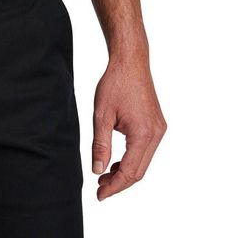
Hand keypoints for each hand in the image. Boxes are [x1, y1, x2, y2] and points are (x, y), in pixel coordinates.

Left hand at [92, 52, 166, 200]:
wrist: (130, 61)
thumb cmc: (115, 83)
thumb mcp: (102, 115)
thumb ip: (100, 145)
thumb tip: (97, 170)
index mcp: (144, 134)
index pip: (130, 172)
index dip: (114, 187)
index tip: (99, 195)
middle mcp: (156, 134)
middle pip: (139, 171)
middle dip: (119, 182)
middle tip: (99, 188)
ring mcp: (159, 129)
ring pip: (143, 161)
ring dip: (125, 171)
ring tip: (104, 175)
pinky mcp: (157, 124)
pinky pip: (146, 150)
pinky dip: (132, 158)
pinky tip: (117, 160)